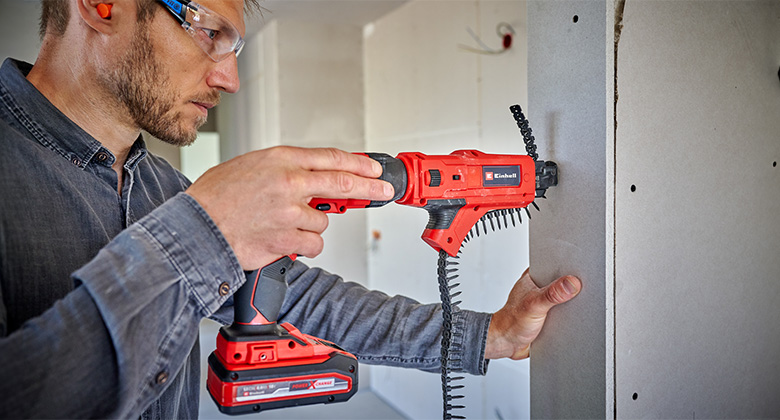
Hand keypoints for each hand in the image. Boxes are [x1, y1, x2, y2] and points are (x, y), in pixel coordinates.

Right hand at [185, 146, 393, 269]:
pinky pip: (313, 245)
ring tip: (281, 225)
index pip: (330, 157)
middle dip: (369, 188)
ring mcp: (289, 212)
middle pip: (343, 184)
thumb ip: (283, 169)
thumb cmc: (215, 198)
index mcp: (280, 160)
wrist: (195, 229)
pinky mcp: (287, 240)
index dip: (358, 163)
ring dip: (310, 227)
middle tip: (383, 190)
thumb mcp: (249, 166)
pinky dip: (303, 246)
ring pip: (323, 222)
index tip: (373, 168)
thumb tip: (312, 176)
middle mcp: (289, 183)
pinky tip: (283, 241)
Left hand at [485, 269, 580, 359]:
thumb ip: (552, 294)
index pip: (556, 266)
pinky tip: (576, 319)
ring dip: (574, 303)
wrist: (507, 343)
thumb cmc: (512, 322)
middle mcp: (541, 288)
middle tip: (587, 291)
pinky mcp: (551, 315)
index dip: (571, 267)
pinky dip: (571, 316)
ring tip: (583, 306)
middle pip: (565, 282)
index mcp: (535, 277)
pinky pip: (566, 313)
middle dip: (575, 287)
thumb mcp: (534, 304)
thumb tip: (571, 283)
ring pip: (567, 298)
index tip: (585, 272)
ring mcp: (546, 301)